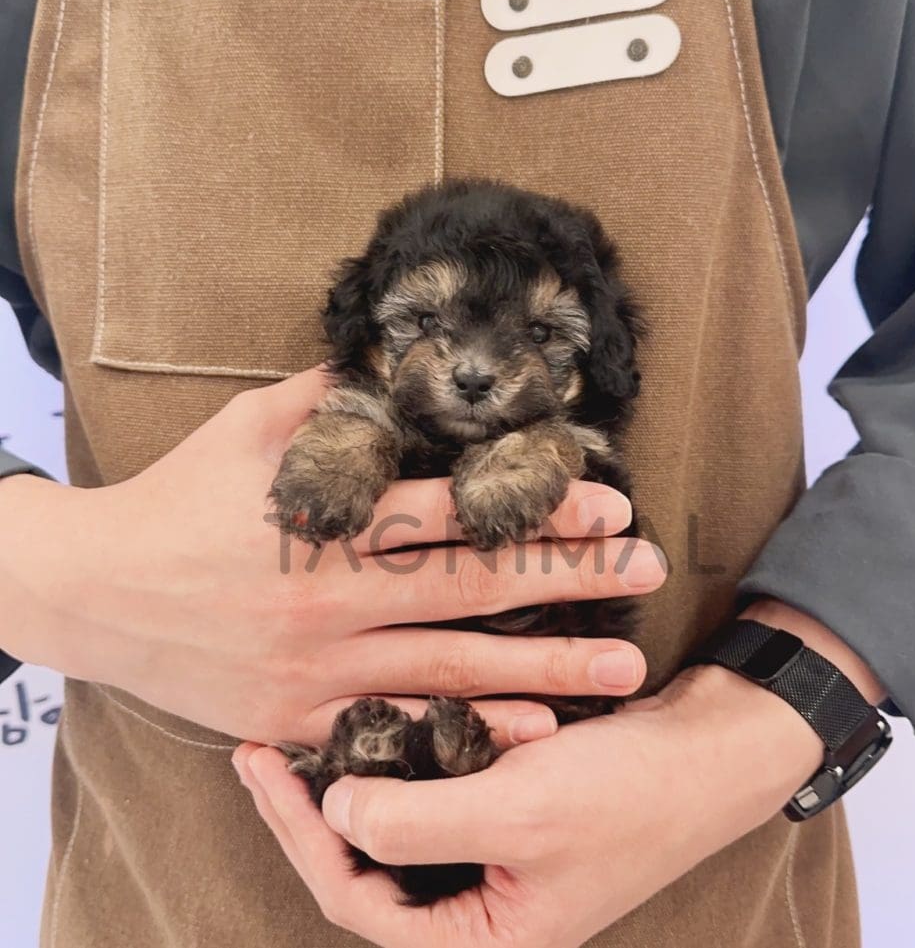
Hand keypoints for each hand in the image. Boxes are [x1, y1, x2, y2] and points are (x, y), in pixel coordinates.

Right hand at [0, 367, 663, 743]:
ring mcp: (318, 665)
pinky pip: (394, 728)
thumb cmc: (176, 499)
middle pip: (474, 587)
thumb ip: (325, 397)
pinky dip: (464, 732)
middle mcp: (332, 595)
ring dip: (545, 665)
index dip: (536, 507)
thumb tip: (387, 355)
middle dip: (569, 578)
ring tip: (622, 667)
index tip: (608, 504)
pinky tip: (527, 732)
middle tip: (647, 569)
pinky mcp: (298, 717)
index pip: (456, 510)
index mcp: (327, 517)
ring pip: (452, 667)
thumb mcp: (246, 428)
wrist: (94, 590)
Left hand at [233, 658, 825, 947]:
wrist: (711, 748)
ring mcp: (493, 853)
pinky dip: (407, 755)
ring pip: (396, 823)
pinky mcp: (506, 806)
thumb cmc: (628, 791)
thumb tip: (332, 810)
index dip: (303, 836)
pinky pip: (436, 788)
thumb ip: (417, 822)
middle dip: (312, 808)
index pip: (360, 897)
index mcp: (484, 937)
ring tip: (299, 734)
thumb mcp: (519, 811)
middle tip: (259, 750)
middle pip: (368, 864)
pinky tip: (379, 716)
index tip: (265, 768)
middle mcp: (481, 903)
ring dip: (355, 777)